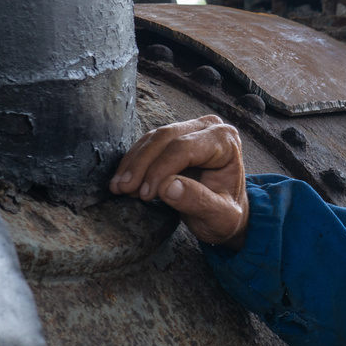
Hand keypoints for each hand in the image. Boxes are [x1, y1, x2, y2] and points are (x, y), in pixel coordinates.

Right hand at [109, 116, 249, 249]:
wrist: (223, 214)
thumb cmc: (226, 214)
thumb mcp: (221, 217)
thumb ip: (199, 202)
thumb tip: (167, 187)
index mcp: (226, 141)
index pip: (185, 147)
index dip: (161, 169)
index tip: (145, 193)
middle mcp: (208, 128)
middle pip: (166, 138)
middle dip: (142, 165)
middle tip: (124, 189)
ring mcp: (189, 129)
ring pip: (152, 139)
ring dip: (132, 163)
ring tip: (119, 188)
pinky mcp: (173, 138)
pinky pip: (147, 144)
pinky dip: (132, 163)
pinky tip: (122, 181)